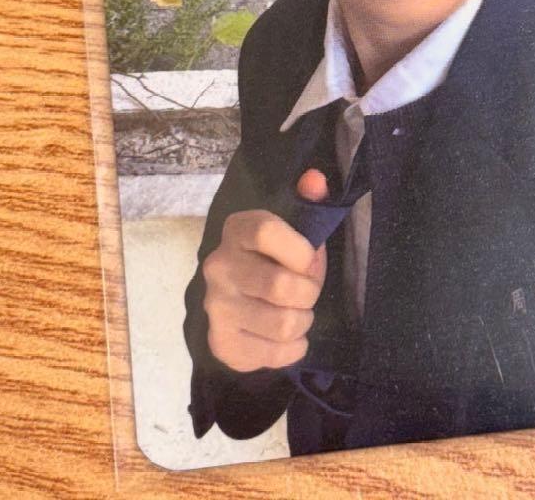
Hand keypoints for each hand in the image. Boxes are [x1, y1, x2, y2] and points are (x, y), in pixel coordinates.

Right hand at [202, 170, 328, 371]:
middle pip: (282, 286)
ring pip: (284, 324)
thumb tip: (316, 180)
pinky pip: (277, 354)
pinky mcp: (222, 343)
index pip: (267, 231)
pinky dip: (294, 347)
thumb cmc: (273, 256)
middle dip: (309, 291)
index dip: (301, 250)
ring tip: (297, 311)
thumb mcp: (291, 223)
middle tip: (306, 290)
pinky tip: (286, 335)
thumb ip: (309, 199)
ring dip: (303, 320)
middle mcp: (219, 266)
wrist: (236, 297)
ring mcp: (217, 307)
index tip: (311, 259)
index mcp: (236, 229)